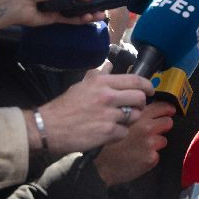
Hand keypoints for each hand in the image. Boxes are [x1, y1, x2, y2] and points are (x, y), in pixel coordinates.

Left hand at [0, 0, 103, 33]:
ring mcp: (56, 5)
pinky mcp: (53, 18)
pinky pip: (70, 18)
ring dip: (88, 12)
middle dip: (92, 1)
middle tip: (105, 6)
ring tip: (101, 15)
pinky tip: (89, 19)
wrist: (17, 0)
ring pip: (76, 9)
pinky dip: (80, 19)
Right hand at [29, 61, 154, 153]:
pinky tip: (108, 132)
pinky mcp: (107, 132)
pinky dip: (119, 134)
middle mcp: (107, 96)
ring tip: (117, 121)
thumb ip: (98, 75)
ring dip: (129, 120)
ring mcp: (108, 115)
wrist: (48, 127)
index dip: (147, 86)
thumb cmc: (64, 107)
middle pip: (140, 98)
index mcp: (102, 83)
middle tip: (134, 109)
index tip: (150, 91)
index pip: (135, 80)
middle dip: (140, 105)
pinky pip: (124, 132)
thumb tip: (110, 64)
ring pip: (134, 116)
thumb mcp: (81, 86)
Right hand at [94, 100, 175, 185]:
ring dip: (156, 142)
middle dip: (162, 126)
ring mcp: (151, 143)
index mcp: (140, 116)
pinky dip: (150, 156)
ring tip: (141, 146)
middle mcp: (147, 127)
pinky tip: (138, 156)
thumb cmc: (105, 143)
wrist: (99, 165)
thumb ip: (134, 113)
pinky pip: (157, 155)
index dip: (167, 109)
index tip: (169, 110)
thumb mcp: (118, 120)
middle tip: (153, 130)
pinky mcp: (151, 158)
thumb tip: (147, 109)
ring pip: (163, 139)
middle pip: (168, 122)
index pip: (162, 107)